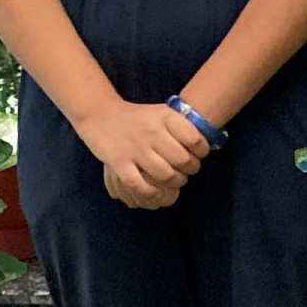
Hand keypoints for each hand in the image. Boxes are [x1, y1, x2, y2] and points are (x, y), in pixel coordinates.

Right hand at [81, 100, 207, 209]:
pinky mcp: (119, 163)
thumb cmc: (138, 117)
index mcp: (165, 117)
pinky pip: (140, 185)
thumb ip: (180, 126)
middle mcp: (152, 132)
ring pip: (165, 175)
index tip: (199, 155)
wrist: (101, 115)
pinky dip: (152, 193)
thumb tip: (205, 145)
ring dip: (175, 182)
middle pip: (182, 160)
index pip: (195, 139)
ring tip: (176, 180)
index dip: (202, 151)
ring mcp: (135, 148)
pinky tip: (157, 192)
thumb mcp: (162, 113)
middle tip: (187, 170)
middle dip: (190, 169)